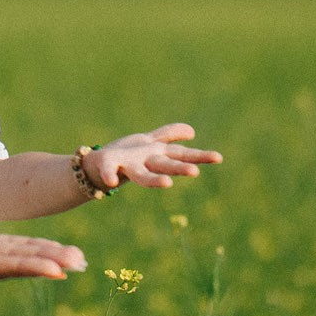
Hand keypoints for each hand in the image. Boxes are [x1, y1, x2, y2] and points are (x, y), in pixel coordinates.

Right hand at [0, 226, 84, 290]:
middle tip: (82, 263)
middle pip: (13, 263)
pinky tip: (47, 253)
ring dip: (44, 257)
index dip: (27, 266)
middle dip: (47, 262)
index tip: (57, 270)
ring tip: (77, 260)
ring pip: (13, 257)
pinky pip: (3, 250)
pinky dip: (27, 250)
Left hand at [82, 124, 221, 190]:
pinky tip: (111, 181)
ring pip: (143, 174)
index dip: (199, 156)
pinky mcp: (108, 165)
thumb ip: (169, 135)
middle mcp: (145, 163)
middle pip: (165, 165)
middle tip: (195, 172)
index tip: (219, 158)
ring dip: (153, 180)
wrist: (96, 165)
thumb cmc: (127, 154)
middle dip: (179, 168)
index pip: (182, 155)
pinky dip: (109, 175)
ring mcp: (128, 166)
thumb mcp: (149, 142)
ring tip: (166, 184)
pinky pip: (107, 169)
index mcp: (157, 155)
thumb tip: (191, 131)